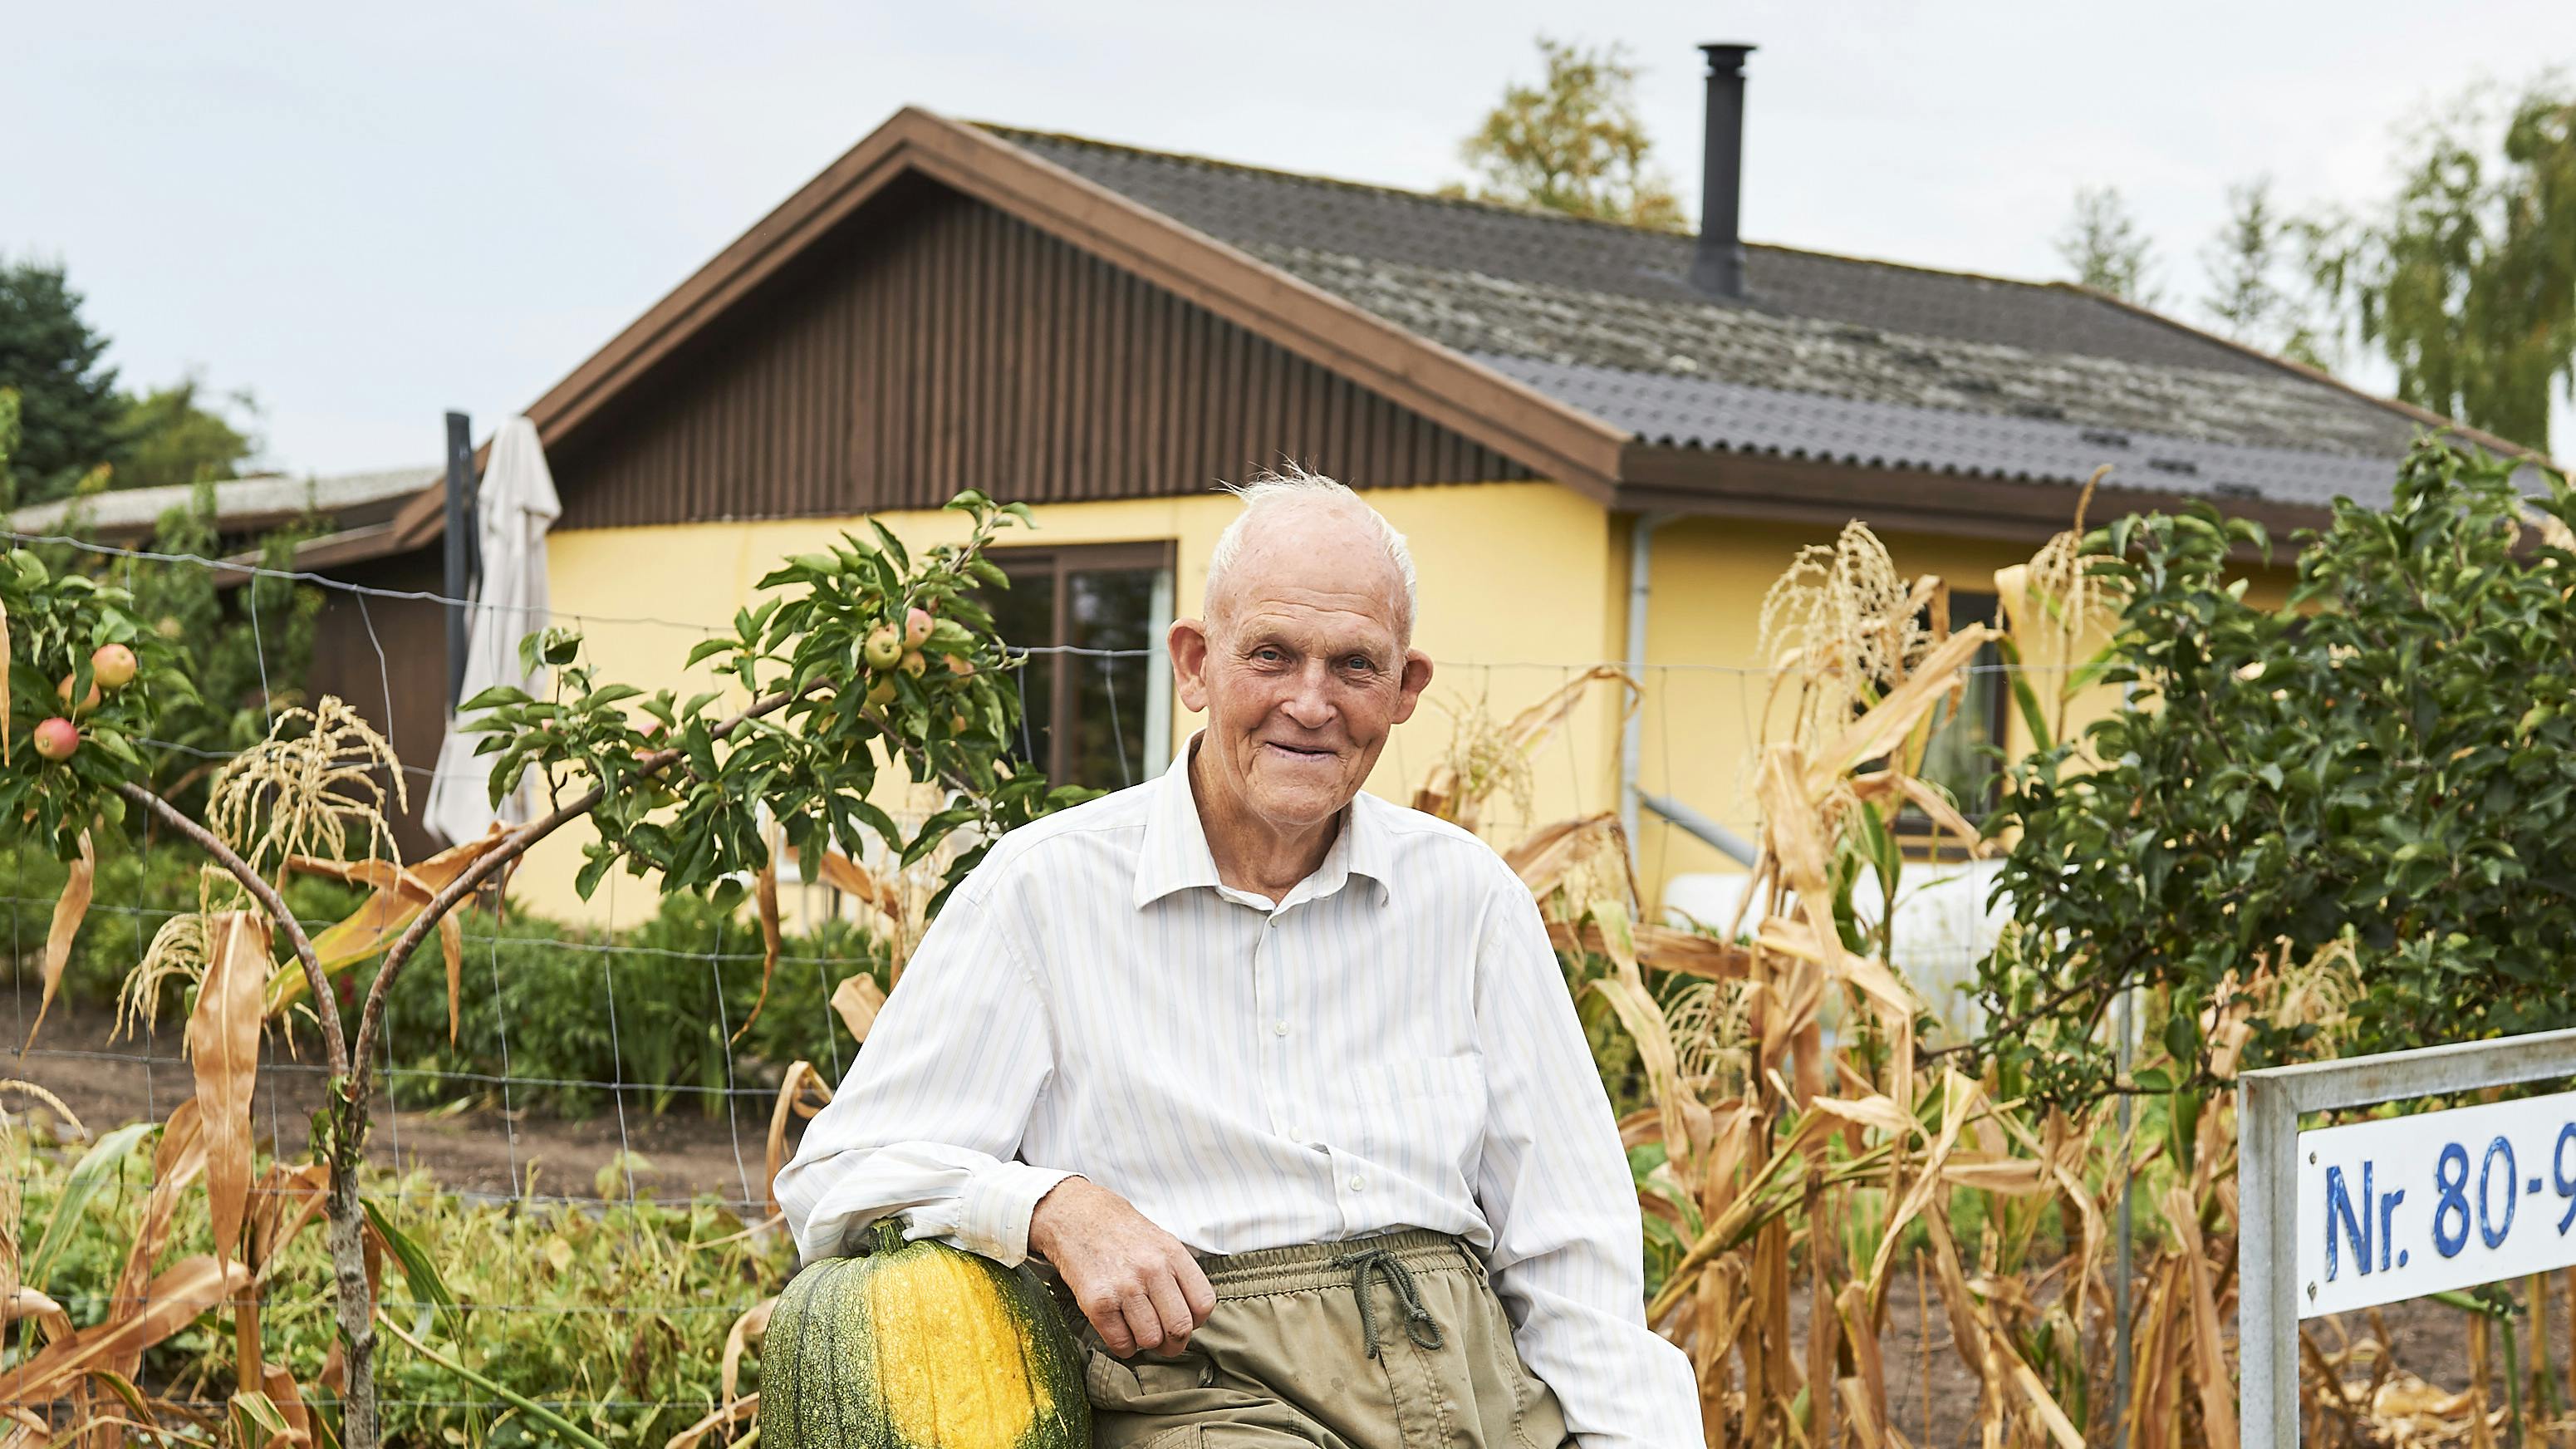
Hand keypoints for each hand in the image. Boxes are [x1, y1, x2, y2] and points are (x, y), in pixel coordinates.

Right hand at [1027, 1177, 1215, 1357]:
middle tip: (1164, 1341)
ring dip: (1145, 1342)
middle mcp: (1151, 1269)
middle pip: (1179, 1328)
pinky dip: (1123, 1346)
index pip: (1203, 1304)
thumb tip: (1191, 1317)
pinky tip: (1119, 1330)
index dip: (1196, 1322)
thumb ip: (1178, 1274)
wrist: (1074, 1216)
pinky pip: (1121, 1343)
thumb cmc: (1120, 1232)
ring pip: (1151, 1340)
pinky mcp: (1097, 1302)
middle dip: (1174, 1343)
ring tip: (1137, 1329)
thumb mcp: (1160, 1240)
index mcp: (1172, 1253)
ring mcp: (1124, 1286)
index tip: (1185, 1322)